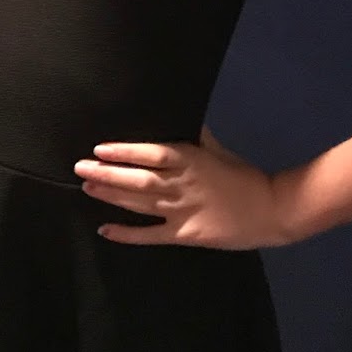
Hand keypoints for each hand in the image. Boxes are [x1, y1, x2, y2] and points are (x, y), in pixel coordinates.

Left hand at [75, 136, 289, 248]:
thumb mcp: (217, 150)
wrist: (270, 209)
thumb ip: (195, 137)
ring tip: (87, 189)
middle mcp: (181, 184)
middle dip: (107, 174)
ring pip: (139, 204)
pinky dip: (128, 233)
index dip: (123, 152)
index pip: (150, 153)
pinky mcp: (185, 234)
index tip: (99, 150)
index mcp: (190, 159)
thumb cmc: (242, 176)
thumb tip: (178, 117)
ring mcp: (182, 210)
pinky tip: (105, 229)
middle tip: (80, 169)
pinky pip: (151, 234)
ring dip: (111, 197)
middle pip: (138, 179)